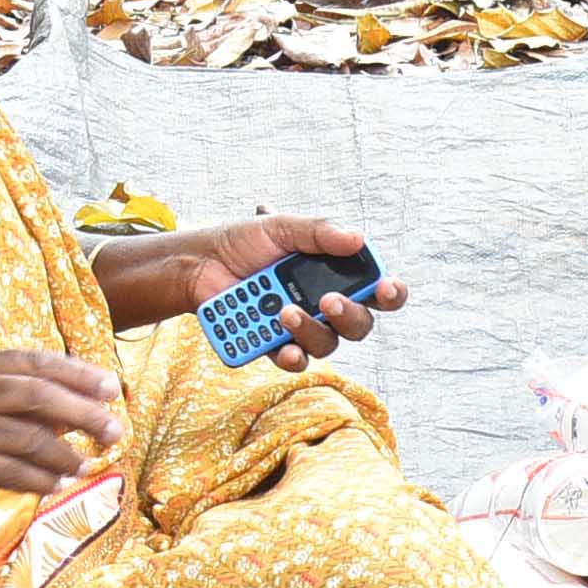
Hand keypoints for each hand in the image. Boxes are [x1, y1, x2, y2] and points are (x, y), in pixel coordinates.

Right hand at [0, 348, 121, 509]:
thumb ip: (22, 395)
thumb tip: (86, 406)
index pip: (36, 363)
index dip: (79, 374)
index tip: (113, 388)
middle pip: (39, 397)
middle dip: (84, 414)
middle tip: (115, 431)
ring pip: (30, 440)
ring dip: (66, 456)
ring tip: (85, 466)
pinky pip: (13, 473)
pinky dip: (42, 480)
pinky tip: (58, 484)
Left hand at [173, 214, 399, 367]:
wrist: (198, 262)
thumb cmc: (242, 242)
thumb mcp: (281, 227)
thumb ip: (319, 232)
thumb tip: (357, 239)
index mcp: (335, 275)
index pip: (377, 291)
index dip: (389, 294)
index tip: (384, 288)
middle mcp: (323, 306)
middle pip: (358, 325)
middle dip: (349, 315)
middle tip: (328, 302)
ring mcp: (300, 328)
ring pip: (327, 344)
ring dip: (311, 330)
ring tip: (284, 312)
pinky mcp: (273, 345)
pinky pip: (293, 360)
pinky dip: (291, 356)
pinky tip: (284, 348)